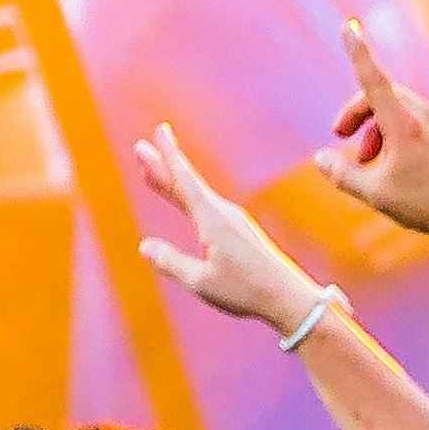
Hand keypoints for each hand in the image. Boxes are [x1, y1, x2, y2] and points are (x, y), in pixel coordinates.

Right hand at [132, 129, 324, 334]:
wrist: (288, 298)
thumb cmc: (246, 291)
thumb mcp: (201, 282)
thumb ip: (171, 263)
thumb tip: (145, 247)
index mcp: (213, 221)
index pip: (186, 182)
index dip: (170, 156)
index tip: (160, 131)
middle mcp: (224, 214)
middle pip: (187, 184)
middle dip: (163, 165)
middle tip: (140, 148)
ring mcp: (233, 221)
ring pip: (196, 195)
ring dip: (173, 181)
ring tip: (150, 171)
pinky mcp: (239, 231)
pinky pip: (206, 207)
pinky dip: (188, 198)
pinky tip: (183, 199)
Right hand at [318, 23, 428, 252]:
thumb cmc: (423, 207)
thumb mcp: (373, 194)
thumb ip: (342, 174)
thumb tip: (321, 158)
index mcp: (406, 126)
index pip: (374, 80)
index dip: (359, 52)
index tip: (350, 26)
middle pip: (382, 97)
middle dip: (359, 115)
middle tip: (343, 139)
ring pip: (403, 109)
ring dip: (380, 127)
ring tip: (374, 160)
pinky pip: (424, 120)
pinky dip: (405, 132)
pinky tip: (404, 162)